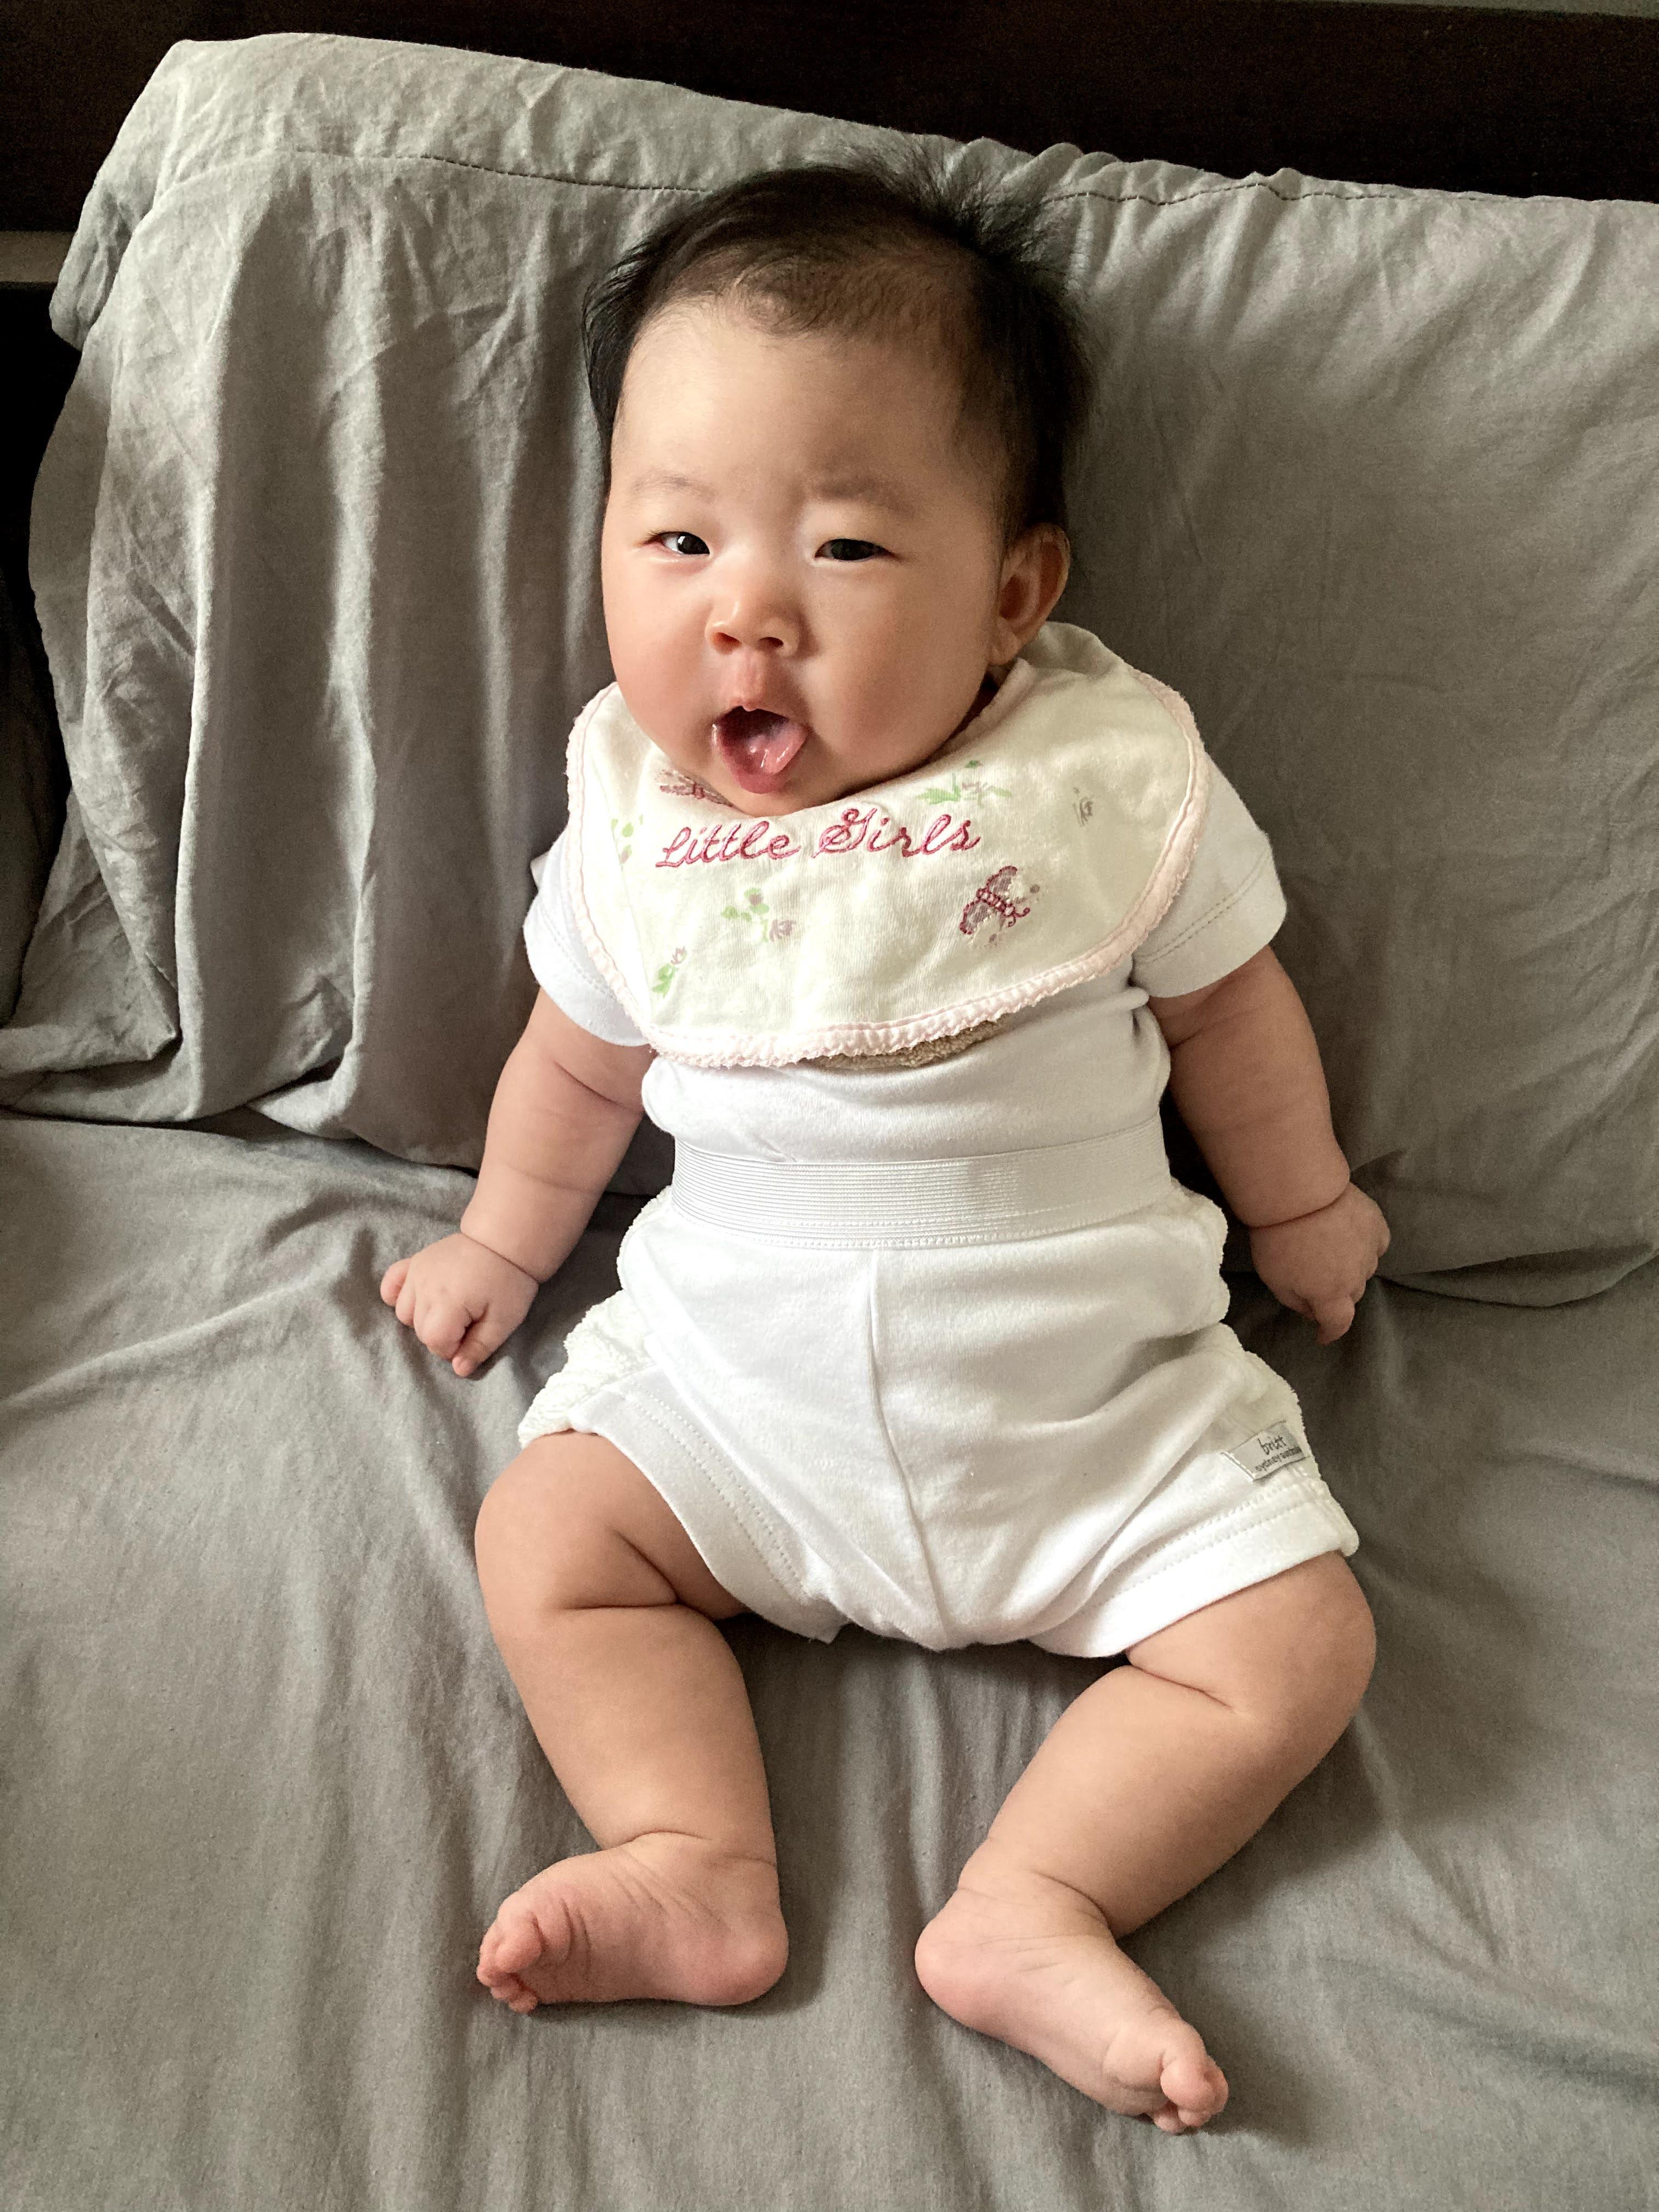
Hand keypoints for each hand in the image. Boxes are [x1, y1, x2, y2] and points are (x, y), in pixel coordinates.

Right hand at [380, 1232, 538, 1377]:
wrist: (502, 1240)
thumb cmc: (508, 1281)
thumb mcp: (503, 1320)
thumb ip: (479, 1347)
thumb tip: (458, 1370)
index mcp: (448, 1302)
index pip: (435, 1342)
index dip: (454, 1347)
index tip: (472, 1336)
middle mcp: (424, 1287)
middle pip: (420, 1330)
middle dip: (442, 1335)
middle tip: (467, 1322)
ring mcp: (416, 1273)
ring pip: (404, 1312)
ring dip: (422, 1319)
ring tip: (448, 1310)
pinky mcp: (413, 1262)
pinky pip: (391, 1284)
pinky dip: (397, 1296)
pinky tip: (417, 1299)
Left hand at [1247, 1183, 1390, 1345]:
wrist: (1297, 1192)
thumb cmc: (1278, 1238)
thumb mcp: (1275, 1280)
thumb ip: (1295, 1302)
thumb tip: (1311, 1312)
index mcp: (1331, 1296)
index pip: (1338, 1323)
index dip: (1330, 1332)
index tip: (1323, 1335)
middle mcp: (1356, 1278)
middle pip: (1350, 1295)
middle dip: (1335, 1295)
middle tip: (1317, 1281)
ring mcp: (1369, 1250)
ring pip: (1364, 1270)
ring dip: (1350, 1269)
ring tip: (1329, 1253)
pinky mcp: (1377, 1225)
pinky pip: (1376, 1245)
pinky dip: (1366, 1247)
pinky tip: (1352, 1239)